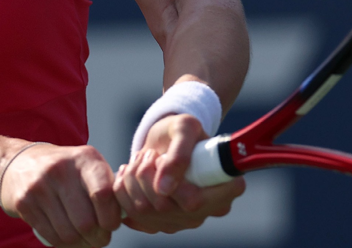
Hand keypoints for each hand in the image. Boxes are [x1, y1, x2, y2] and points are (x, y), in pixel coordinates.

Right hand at [0, 143, 121, 246]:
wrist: (18, 163)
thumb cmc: (65, 170)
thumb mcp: (87, 167)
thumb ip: (107, 187)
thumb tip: (124, 216)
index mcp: (85, 158)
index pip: (103, 195)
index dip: (111, 218)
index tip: (112, 225)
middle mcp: (61, 169)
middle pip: (86, 222)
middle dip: (98, 238)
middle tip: (100, 238)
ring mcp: (40, 185)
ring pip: (68, 233)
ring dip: (81, 244)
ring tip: (85, 240)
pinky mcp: (24, 202)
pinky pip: (50, 236)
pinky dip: (63, 244)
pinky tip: (67, 239)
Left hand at [114, 114, 245, 233]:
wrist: (167, 140)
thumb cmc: (181, 130)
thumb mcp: (184, 127)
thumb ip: (179, 155)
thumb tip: (163, 189)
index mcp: (227, 188)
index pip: (194, 202)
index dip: (172, 182)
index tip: (161, 158)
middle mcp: (210, 210)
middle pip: (164, 208)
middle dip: (145, 175)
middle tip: (148, 154)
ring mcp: (186, 220)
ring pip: (145, 212)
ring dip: (132, 180)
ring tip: (139, 161)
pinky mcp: (163, 224)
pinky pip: (133, 216)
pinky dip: (124, 191)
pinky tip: (131, 176)